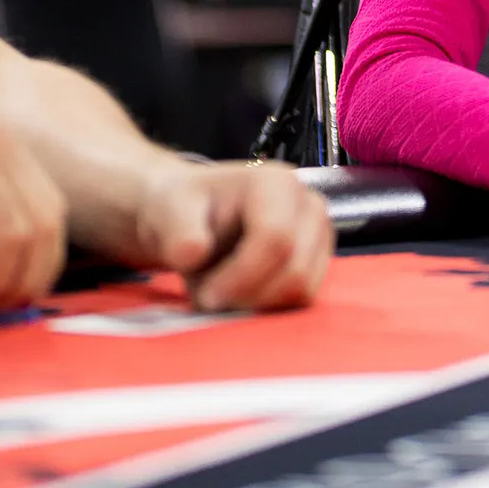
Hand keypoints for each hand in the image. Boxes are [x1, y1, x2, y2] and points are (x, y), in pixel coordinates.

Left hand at [129, 161, 333, 311]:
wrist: (191, 214)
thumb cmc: (184, 209)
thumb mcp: (169, 211)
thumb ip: (179, 230)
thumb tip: (193, 252)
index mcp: (276, 182)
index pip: (277, 239)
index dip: (242, 277)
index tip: (206, 295)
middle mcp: (308, 203)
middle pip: (294, 271)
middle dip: (247, 296)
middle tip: (208, 296)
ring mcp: (318, 232)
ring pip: (301, 290)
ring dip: (256, 302)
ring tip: (223, 288)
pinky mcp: (318, 260)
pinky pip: (301, 299)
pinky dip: (267, 305)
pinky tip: (241, 290)